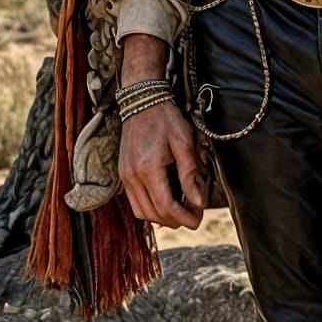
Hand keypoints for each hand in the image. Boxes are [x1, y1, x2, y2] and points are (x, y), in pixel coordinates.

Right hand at [118, 98, 206, 229]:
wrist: (142, 100)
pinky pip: (134, 202)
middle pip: (153, 215)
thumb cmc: (166, 119)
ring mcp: (124, 176)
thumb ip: (190, 173)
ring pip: (141, 212)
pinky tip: (165, 202)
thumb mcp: (184, 142)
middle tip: (194, 215)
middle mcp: (132, 176)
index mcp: (148, 169)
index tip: (198, 220)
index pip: (166, 207)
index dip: (184, 218)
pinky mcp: (123, 173)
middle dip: (175, 221)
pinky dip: (150, 209)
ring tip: (181, 211)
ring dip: (162, 218)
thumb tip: (198, 201)